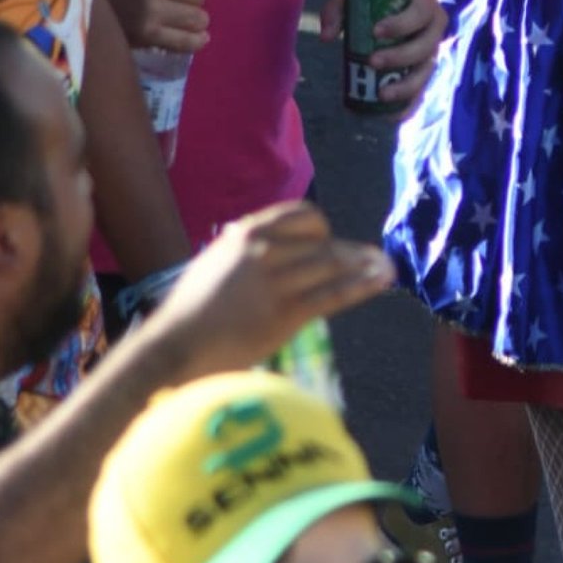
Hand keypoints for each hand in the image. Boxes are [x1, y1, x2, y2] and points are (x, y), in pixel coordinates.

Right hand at [146, 201, 393, 375]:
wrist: (175, 348)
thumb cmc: (189, 312)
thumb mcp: (215, 263)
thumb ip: (244, 251)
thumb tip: (268, 246)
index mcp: (246, 233)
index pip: (300, 215)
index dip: (321, 228)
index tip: (329, 240)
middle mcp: (263, 251)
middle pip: (322, 244)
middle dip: (352, 252)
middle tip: (375, 257)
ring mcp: (275, 282)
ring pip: (332, 267)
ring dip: (365, 266)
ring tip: (387, 268)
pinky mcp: (285, 314)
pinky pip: (331, 296)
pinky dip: (362, 287)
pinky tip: (380, 282)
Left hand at [318, 0, 445, 118]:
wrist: (390, 11)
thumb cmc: (374, 1)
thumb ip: (337, 11)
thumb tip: (327, 37)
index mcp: (424, 2)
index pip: (421, 11)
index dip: (402, 23)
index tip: (376, 31)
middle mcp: (434, 29)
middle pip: (426, 46)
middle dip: (400, 56)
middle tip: (372, 61)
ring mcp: (432, 53)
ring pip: (425, 72)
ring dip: (406, 86)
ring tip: (382, 94)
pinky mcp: (423, 74)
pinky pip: (421, 93)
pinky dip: (408, 105)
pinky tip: (390, 115)